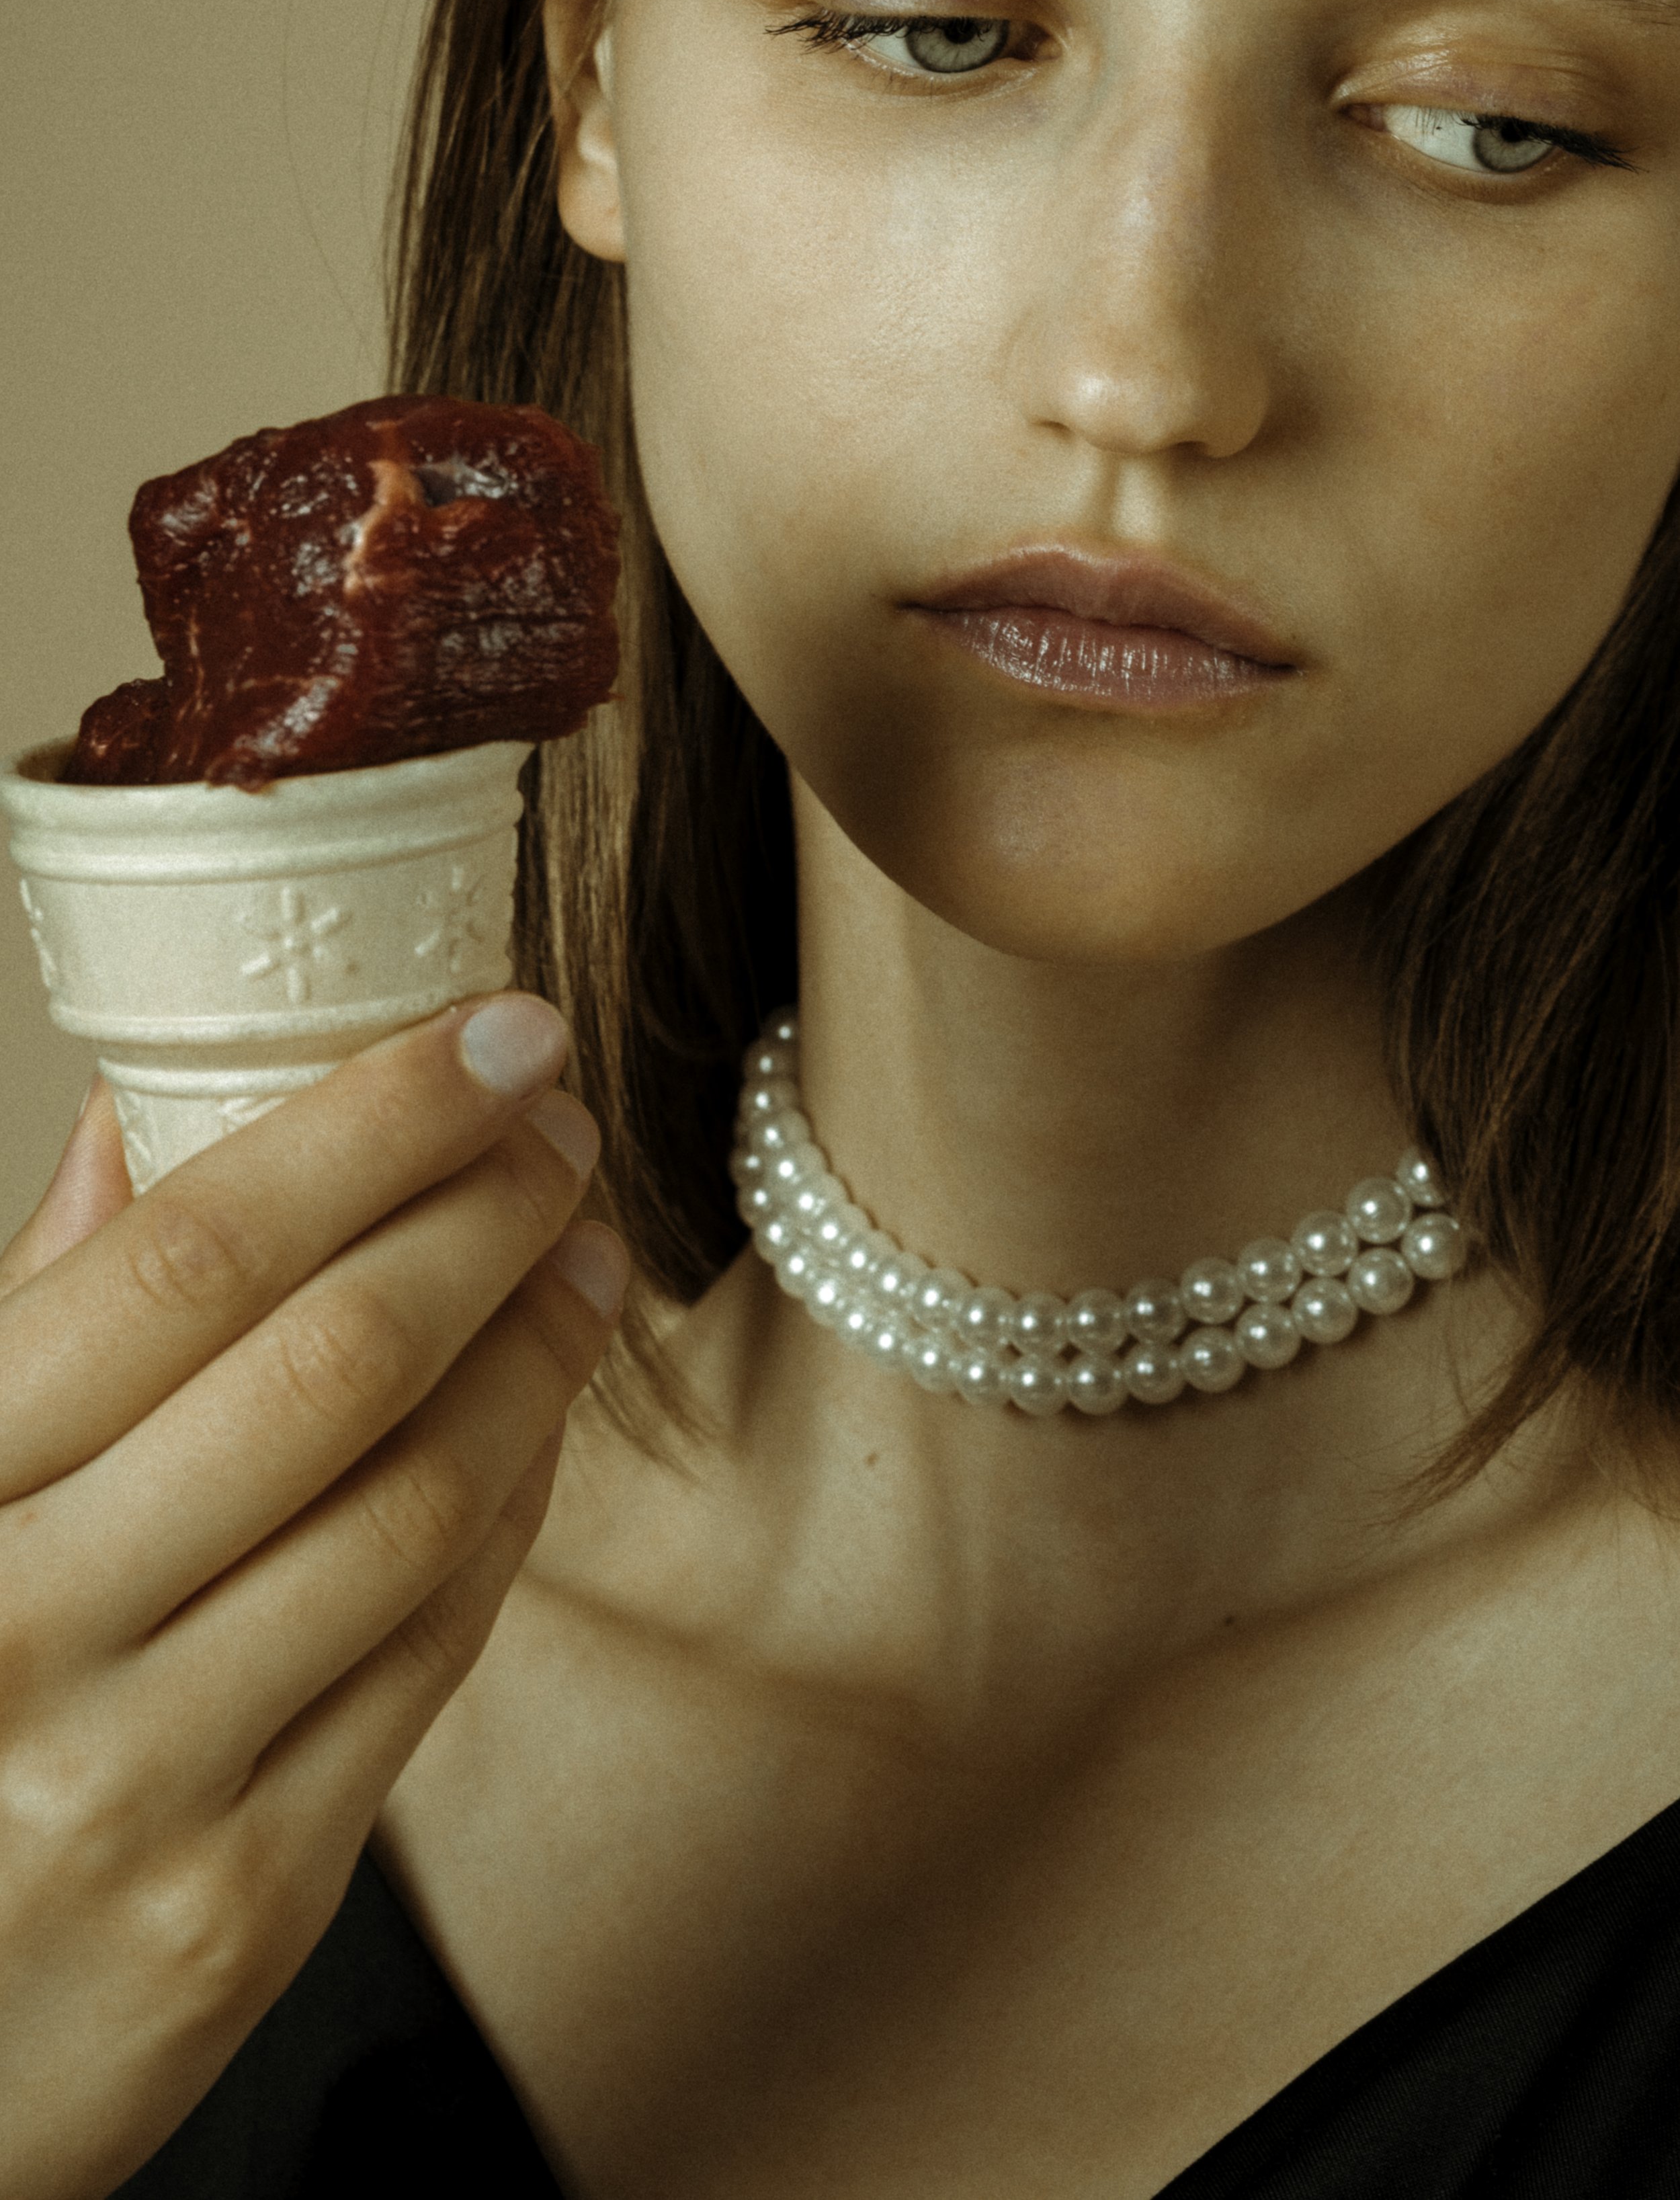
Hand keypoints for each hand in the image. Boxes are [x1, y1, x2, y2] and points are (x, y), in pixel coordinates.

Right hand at [0, 998, 626, 2199]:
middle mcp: (23, 1632)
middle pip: (327, 1367)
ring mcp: (139, 1781)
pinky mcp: (247, 1900)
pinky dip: (509, 1510)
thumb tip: (136, 1124)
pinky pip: (430, 1657)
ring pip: (411, 1509)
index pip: (185, 1263)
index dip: (370, 1127)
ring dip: (534, 1355)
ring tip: (586, 1250)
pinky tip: (540, 1416)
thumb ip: (28, 1328)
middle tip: (560, 1122)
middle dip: (483, 1214)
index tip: (496, 1032)